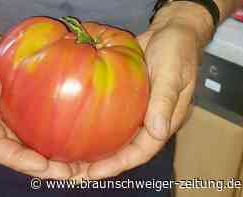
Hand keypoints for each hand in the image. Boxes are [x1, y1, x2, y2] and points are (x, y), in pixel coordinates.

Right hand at [0, 19, 72, 178]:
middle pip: (16, 152)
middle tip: (70, 172)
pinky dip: (52, 134)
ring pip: (27, 142)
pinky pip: (34, 125)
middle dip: (41, 167)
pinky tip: (73, 137)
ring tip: (78, 164)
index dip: (18, 159)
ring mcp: (5, 114)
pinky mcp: (17, 104)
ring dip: (51, 156)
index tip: (42, 165)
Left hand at [71, 20, 199, 179]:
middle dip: (98, 165)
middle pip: (122, 151)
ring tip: (66, 161)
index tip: (93, 173)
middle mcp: (147, 122)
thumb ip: (164, 100)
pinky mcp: (122, 100)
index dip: (118, 165)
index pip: (140, 151)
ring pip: (112, 138)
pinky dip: (91, 128)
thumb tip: (156, 131)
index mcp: (162, 121)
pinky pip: (106, 119)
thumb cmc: (176, 51)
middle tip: (71, 174)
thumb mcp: (172, 73)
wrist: (170, 32)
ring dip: (91, 151)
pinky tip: (72, 132)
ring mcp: (133, 112)